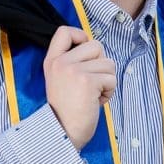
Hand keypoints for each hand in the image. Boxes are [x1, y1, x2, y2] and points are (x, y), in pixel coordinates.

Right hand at [43, 26, 116, 150]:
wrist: (62, 132)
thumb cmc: (66, 110)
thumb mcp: (60, 80)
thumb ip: (72, 62)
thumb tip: (97, 49)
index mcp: (52, 61)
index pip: (64, 31)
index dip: (81, 36)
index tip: (86, 52)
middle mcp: (61, 62)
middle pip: (96, 45)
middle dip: (102, 64)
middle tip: (93, 82)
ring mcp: (74, 70)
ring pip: (108, 63)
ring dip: (107, 80)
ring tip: (93, 94)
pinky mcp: (87, 81)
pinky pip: (111, 79)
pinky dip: (109, 92)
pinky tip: (96, 102)